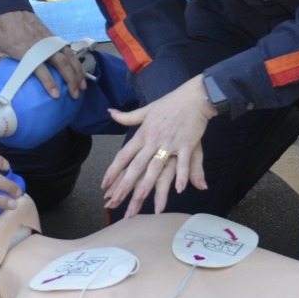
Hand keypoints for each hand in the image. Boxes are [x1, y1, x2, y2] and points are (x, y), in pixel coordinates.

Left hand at [0, 10, 85, 98]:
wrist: (5, 7)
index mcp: (24, 49)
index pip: (40, 68)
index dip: (49, 82)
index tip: (56, 94)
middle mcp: (40, 44)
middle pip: (61, 62)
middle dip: (70, 79)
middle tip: (75, 94)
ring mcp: (48, 38)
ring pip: (68, 55)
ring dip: (77, 71)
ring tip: (82, 86)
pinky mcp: (52, 35)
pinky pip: (67, 49)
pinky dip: (75, 60)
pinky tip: (79, 70)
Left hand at [101, 76, 218, 216]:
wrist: (194, 97)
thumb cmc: (170, 103)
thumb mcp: (146, 110)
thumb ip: (128, 117)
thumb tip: (110, 112)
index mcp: (143, 133)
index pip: (124, 155)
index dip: (113, 170)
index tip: (104, 185)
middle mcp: (153, 140)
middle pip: (136, 165)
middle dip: (125, 184)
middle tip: (115, 200)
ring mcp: (169, 143)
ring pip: (155, 166)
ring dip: (148, 183)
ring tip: (140, 198)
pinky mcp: (186, 144)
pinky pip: (182, 162)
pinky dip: (181, 175)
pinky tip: (179, 189)